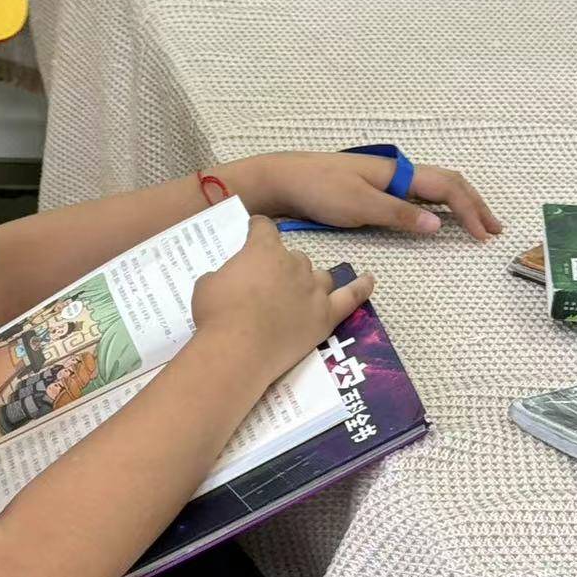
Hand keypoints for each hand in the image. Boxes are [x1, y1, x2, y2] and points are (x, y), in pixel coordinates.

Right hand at [193, 216, 374, 384]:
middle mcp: (294, 263)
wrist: (238, 348)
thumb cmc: (216, 313)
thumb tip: (228, 278)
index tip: (253, 232)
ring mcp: (313, 289)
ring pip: (319, 275)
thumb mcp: (207, 283)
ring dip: (310, 279)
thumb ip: (223, 274)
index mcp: (263, 250)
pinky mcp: (325, 316)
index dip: (258, 229)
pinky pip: (350, 298)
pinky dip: (361, 288)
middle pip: (294, 255)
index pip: (264, 228)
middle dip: (282, 265)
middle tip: (267, 283)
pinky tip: (369, 280)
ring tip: (300, 289)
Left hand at [220, 152, 502, 241]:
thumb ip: (400, 213)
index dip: (471, 211)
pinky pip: (417, 197)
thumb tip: (439, 224)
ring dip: (458, 206)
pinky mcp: (374, 191)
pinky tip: (438, 220)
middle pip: (448, 185)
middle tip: (493, 230)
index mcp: (400, 173)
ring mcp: (387, 181)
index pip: (449, 188)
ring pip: (434, 190)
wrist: (284, 181)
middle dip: (474, 206)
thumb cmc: (320, 191)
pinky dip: (436, 208)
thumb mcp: (360, 206)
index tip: (484, 235)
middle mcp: (399, 174)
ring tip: (476, 224)